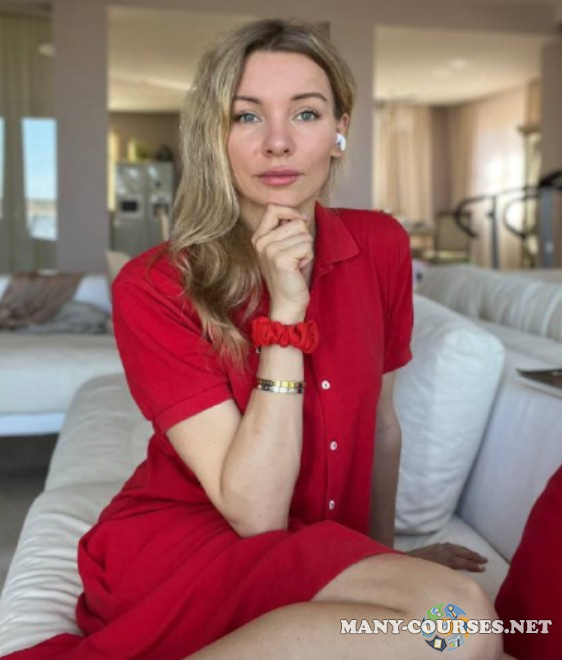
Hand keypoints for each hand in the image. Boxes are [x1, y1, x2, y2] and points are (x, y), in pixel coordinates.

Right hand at [251, 204, 313, 319]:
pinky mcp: (281, 259)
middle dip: (303, 238)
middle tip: (294, 256)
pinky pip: (306, 246)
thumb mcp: (283, 247)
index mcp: (258, 237)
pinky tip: (298, 268)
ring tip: (296, 263)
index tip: (298, 224)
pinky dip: (308, 257)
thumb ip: (286, 229)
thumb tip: (301, 216)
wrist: (287, 301)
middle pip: (295, 222)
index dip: (291, 213)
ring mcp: (269, 250)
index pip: (273, 208)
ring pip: (304, 234)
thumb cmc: (290, 274)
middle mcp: (261, 242)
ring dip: (306, 249)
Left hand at [407, 543, 487, 571]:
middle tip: (485, 560)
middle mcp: (443, 551)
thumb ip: (448, 579)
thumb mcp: (434, 578)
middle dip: (474, 556)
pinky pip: (449, 545)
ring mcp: (437, 547)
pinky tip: (460, 550)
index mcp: (445, 560)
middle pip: (462, 552)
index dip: (473, 565)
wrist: (403, 562)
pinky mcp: (433, 546)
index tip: (484, 569)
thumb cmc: (418, 575)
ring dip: (467, 551)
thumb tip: (460, 584)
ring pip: (456, 547)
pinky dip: (458, 548)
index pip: (463, 562)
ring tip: (477, 556)